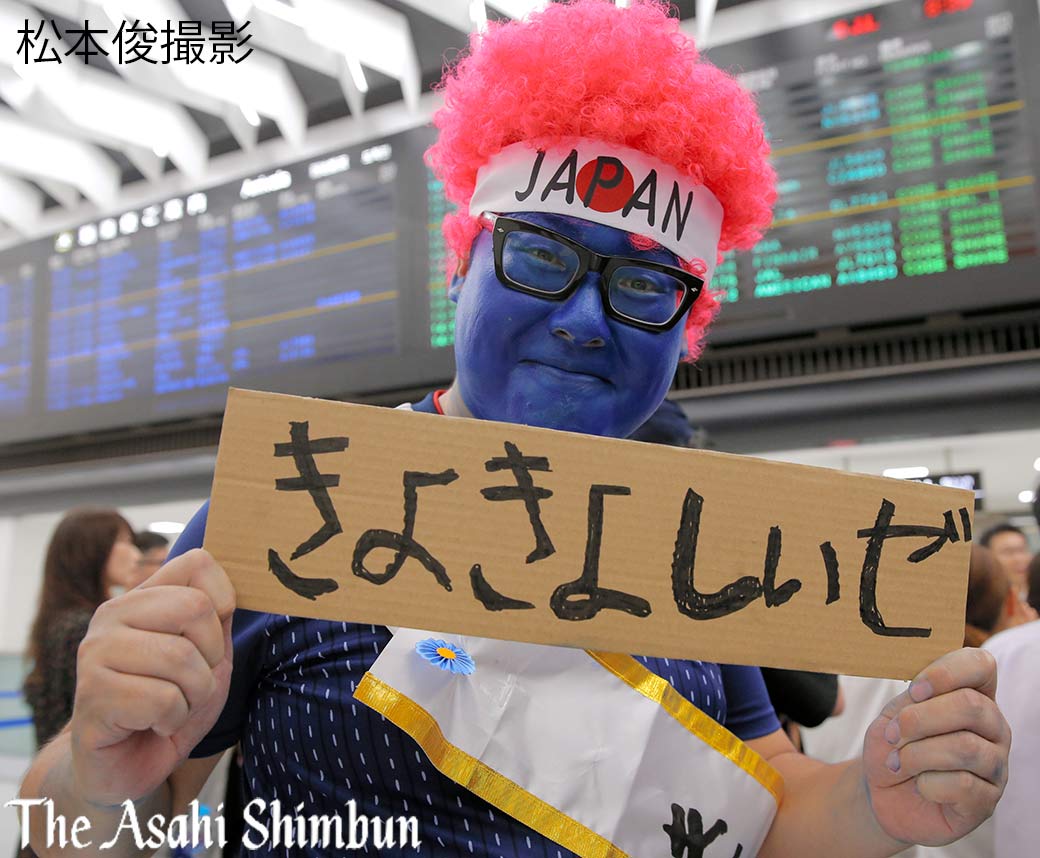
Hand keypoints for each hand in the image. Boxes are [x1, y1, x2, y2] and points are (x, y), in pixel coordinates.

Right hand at [70, 549, 234, 804]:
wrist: (124, 768)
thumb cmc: (170, 707)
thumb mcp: (208, 658)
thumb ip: (219, 620)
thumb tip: (239, 585)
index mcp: (142, 598)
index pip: (197, 562)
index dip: (224, 599)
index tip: (213, 639)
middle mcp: (112, 615)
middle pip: (195, 607)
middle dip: (211, 656)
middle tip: (191, 682)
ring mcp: (95, 652)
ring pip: (182, 658)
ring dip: (193, 695)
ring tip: (172, 708)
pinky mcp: (91, 694)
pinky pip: (163, 700)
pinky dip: (173, 720)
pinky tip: (152, 726)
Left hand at [862, 648, 1009, 846]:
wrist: (883, 793)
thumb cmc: (893, 747)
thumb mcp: (894, 716)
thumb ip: (912, 700)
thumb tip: (922, 692)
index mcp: (973, 695)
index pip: (980, 664)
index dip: (946, 673)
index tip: (914, 690)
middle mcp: (993, 727)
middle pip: (971, 706)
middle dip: (921, 719)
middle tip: (893, 733)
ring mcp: (995, 765)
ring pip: (965, 747)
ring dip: (918, 754)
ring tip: (897, 762)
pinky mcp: (987, 800)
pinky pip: (962, 785)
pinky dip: (928, 784)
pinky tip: (919, 785)